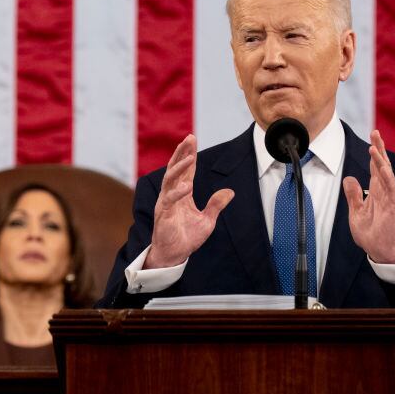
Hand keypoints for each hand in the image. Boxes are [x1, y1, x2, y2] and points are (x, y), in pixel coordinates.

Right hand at [144, 134, 233, 267]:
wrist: (175, 256)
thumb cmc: (187, 238)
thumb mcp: (207, 220)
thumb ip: (216, 205)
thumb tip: (230, 191)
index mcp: (181, 193)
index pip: (185, 170)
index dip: (189, 154)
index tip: (193, 139)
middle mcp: (171, 194)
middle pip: (175, 168)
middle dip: (182, 152)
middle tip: (190, 138)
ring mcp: (166, 203)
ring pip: (169, 179)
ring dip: (179, 167)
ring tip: (190, 156)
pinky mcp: (164, 214)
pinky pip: (169, 199)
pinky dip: (178, 192)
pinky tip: (187, 186)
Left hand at [343, 130, 394, 264]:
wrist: (380, 252)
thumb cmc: (370, 234)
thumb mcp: (356, 212)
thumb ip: (353, 195)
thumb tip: (349, 178)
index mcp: (376, 191)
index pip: (376, 167)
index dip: (374, 152)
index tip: (373, 137)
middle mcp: (385, 191)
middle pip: (383, 165)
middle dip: (379, 148)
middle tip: (375, 132)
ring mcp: (391, 198)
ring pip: (387, 175)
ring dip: (381, 160)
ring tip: (374, 147)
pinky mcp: (394, 207)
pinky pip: (392, 190)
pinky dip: (388, 178)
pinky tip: (384, 168)